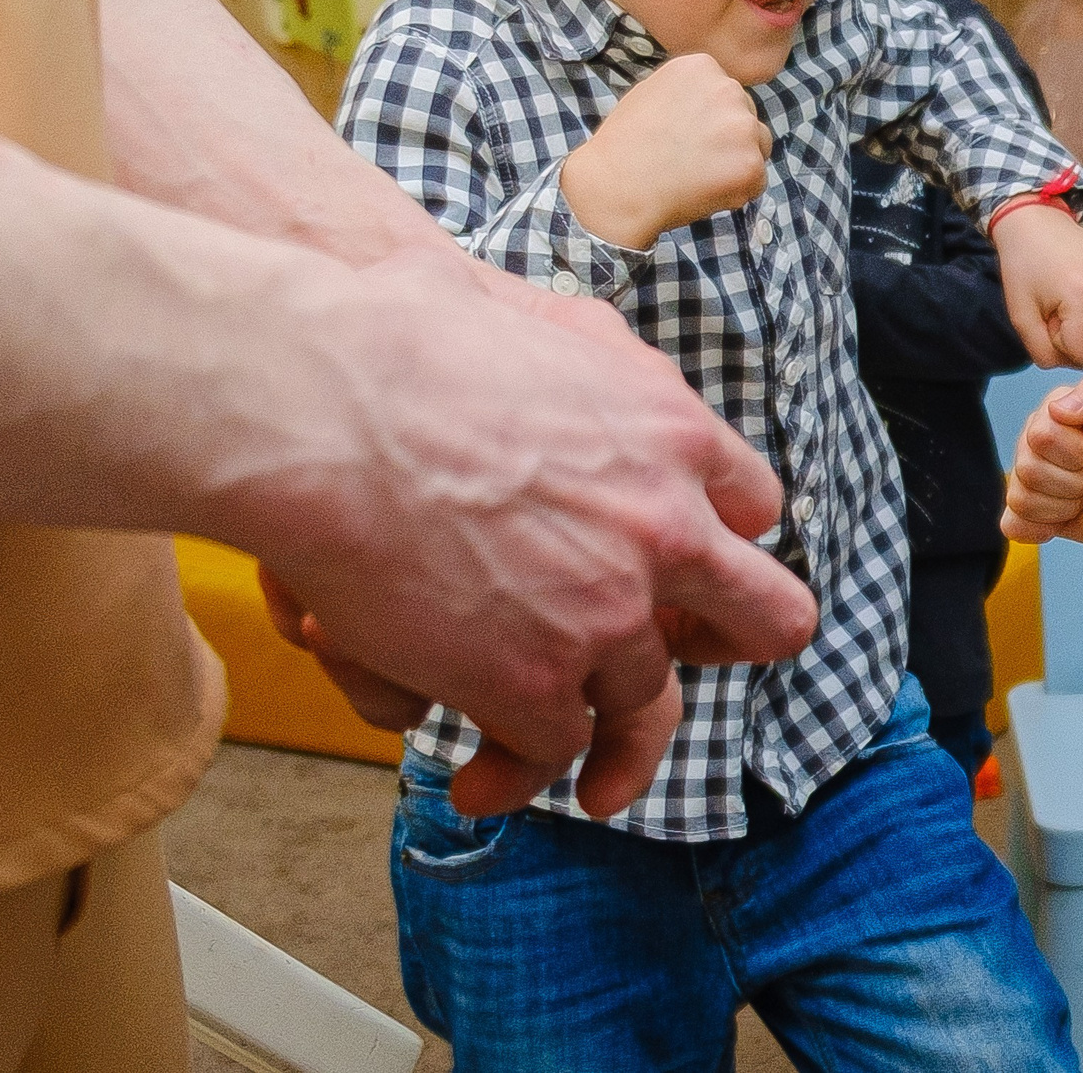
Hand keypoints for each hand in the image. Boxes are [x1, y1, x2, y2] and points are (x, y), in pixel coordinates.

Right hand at [235, 251, 818, 818]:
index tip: (682, 562)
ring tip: (527, 718)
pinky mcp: (531, 686)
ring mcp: (607, 615)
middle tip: (680, 661)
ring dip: (589, 704)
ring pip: (642, 696)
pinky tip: (478, 760)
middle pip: (765, 620)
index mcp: (676, 434)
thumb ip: (602, 364)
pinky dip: (519, 757)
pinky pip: (555, 747)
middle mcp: (667, 529)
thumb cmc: (400, 339)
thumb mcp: (547, 321)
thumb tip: (605, 359)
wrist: (317, 404)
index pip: (754, 509)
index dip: (716, 541)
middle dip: (732, 646)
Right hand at [560, 54, 771, 249]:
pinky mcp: (750, 162)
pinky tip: (704, 191)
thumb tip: (713, 104)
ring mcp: (742, 126)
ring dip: (737, 163)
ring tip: (697, 175)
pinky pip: (756, 180)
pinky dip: (737, 191)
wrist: (616, 185)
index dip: (710, 120)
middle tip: (692, 159)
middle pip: (746, 117)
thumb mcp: (652, 92)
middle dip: (728, 139)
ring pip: (758, 146)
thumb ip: (690, 92)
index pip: (727, 94)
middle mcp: (728, 88)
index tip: (688, 135)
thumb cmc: (625, 145)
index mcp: (703, 66)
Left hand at [993, 202, 1082, 367]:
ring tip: (1068, 294)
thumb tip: (1075, 362)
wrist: (1038, 223)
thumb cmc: (1024, 267)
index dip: (1059, 342)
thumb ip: (1044, 354)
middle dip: (1074, 334)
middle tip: (1055, 303)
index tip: (1047, 314)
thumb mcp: (1021, 318)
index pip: (1082, 355)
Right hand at [1002, 372, 1082, 550]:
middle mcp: (1036, 440)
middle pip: (1028, 469)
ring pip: (1021, 500)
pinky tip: (1066, 519)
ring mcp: (1032, 476)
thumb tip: (1058, 406)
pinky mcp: (1033, 511)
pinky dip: (1041, 528)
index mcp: (1055, 410)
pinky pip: (1014, 524)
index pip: (1041, 435)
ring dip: (1064, 505)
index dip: (1076, 452)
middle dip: (1073, 481)